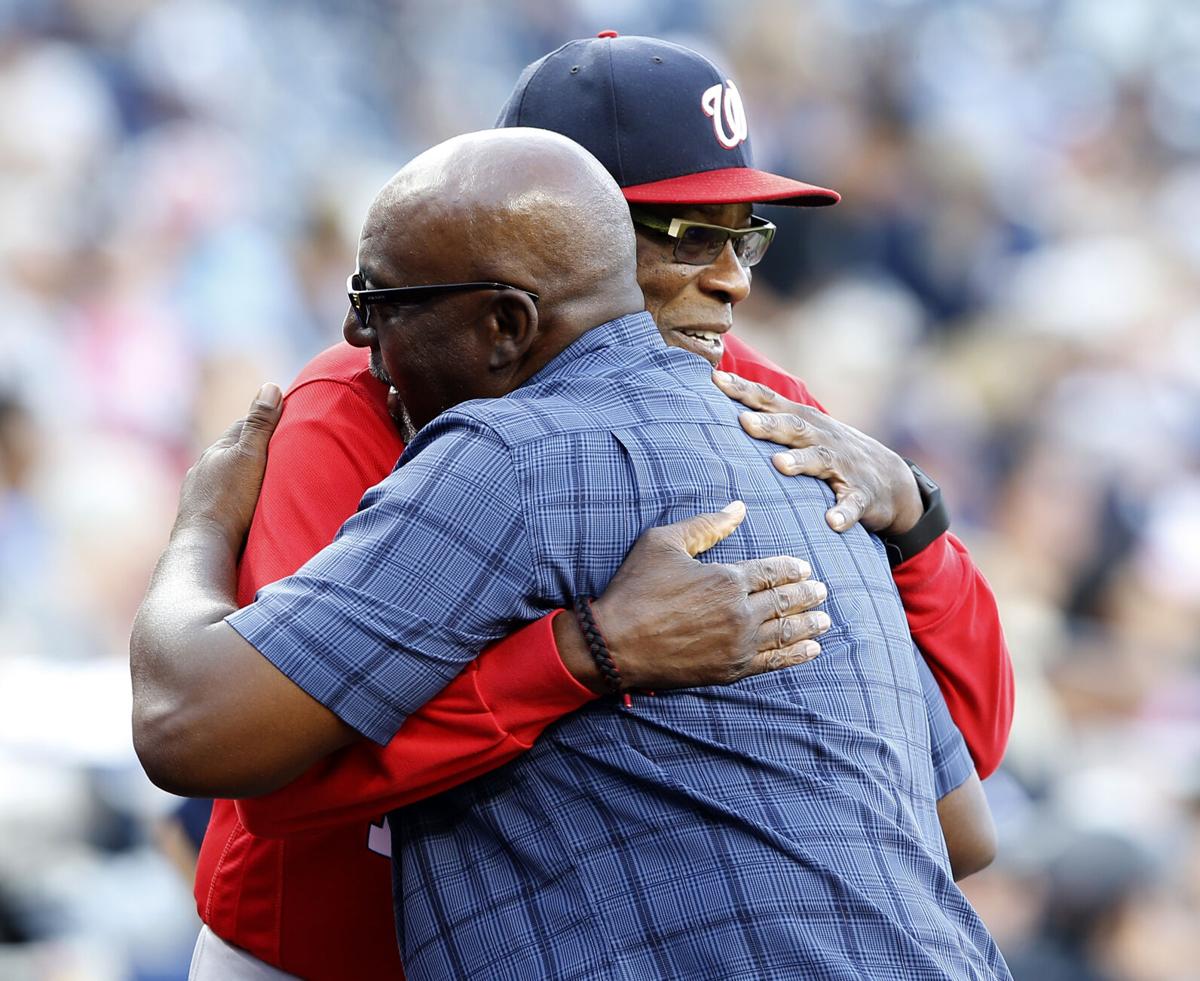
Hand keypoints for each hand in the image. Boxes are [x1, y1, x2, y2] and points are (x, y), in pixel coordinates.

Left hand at [174, 384, 282, 551]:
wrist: (203, 545)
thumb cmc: (230, 500)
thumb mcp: (251, 456)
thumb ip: (260, 424)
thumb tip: (271, 386)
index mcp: (216, 451)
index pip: (242, 426)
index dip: (264, 421)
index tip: (284, 418)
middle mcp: (202, 469)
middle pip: (232, 452)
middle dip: (251, 448)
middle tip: (278, 450)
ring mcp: (197, 493)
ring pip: (223, 477)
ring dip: (240, 475)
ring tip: (261, 481)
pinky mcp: (199, 517)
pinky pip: (219, 499)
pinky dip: (232, 496)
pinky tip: (240, 506)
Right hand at [556, 502, 829, 692]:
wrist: (614, 645)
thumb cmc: (635, 589)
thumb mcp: (663, 543)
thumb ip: (706, 525)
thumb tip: (739, 508)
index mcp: (727, 578)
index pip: (773, 571)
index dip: (792, 568)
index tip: (805, 567)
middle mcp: (740, 612)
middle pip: (785, 601)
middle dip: (807, 595)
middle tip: (822, 591)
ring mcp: (738, 644)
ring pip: (786, 631)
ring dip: (808, 624)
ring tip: (824, 619)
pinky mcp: (730, 670)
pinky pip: (774, 662)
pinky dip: (796, 655)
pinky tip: (811, 650)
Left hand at [712, 370, 922, 535]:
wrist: (894, 480)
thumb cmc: (835, 452)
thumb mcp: (807, 431)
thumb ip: (773, 420)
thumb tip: (726, 409)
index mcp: (806, 423)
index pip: (771, 402)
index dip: (745, 391)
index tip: (715, 380)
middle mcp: (823, 439)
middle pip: (794, 428)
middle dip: (769, 424)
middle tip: (743, 422)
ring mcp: (845, 466)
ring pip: (820, 461)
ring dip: (801, 462)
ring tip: (780, 465)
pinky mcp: (862, 495)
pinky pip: (853, 503)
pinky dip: (843, 512)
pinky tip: (832, 521)